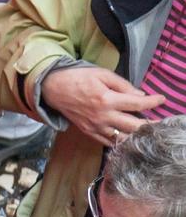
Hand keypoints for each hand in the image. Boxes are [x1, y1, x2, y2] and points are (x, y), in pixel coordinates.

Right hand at [39, 65, 163, 146]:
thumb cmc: (78, 78)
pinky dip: (120, 142)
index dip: (153, 102)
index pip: (137, 104)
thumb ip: (122, 85)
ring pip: (122, 138)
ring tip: (146, 133)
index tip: (162, 99)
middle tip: (160, 123)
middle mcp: (103, 116)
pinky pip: (108, 142)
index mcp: (107, 99)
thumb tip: (140, 96)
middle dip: (150, 125)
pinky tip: (127, 138)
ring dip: (136, 136)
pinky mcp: (88, 132)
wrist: (52, 89)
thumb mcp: (101, 74)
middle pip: (134, 126)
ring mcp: (95, 127)